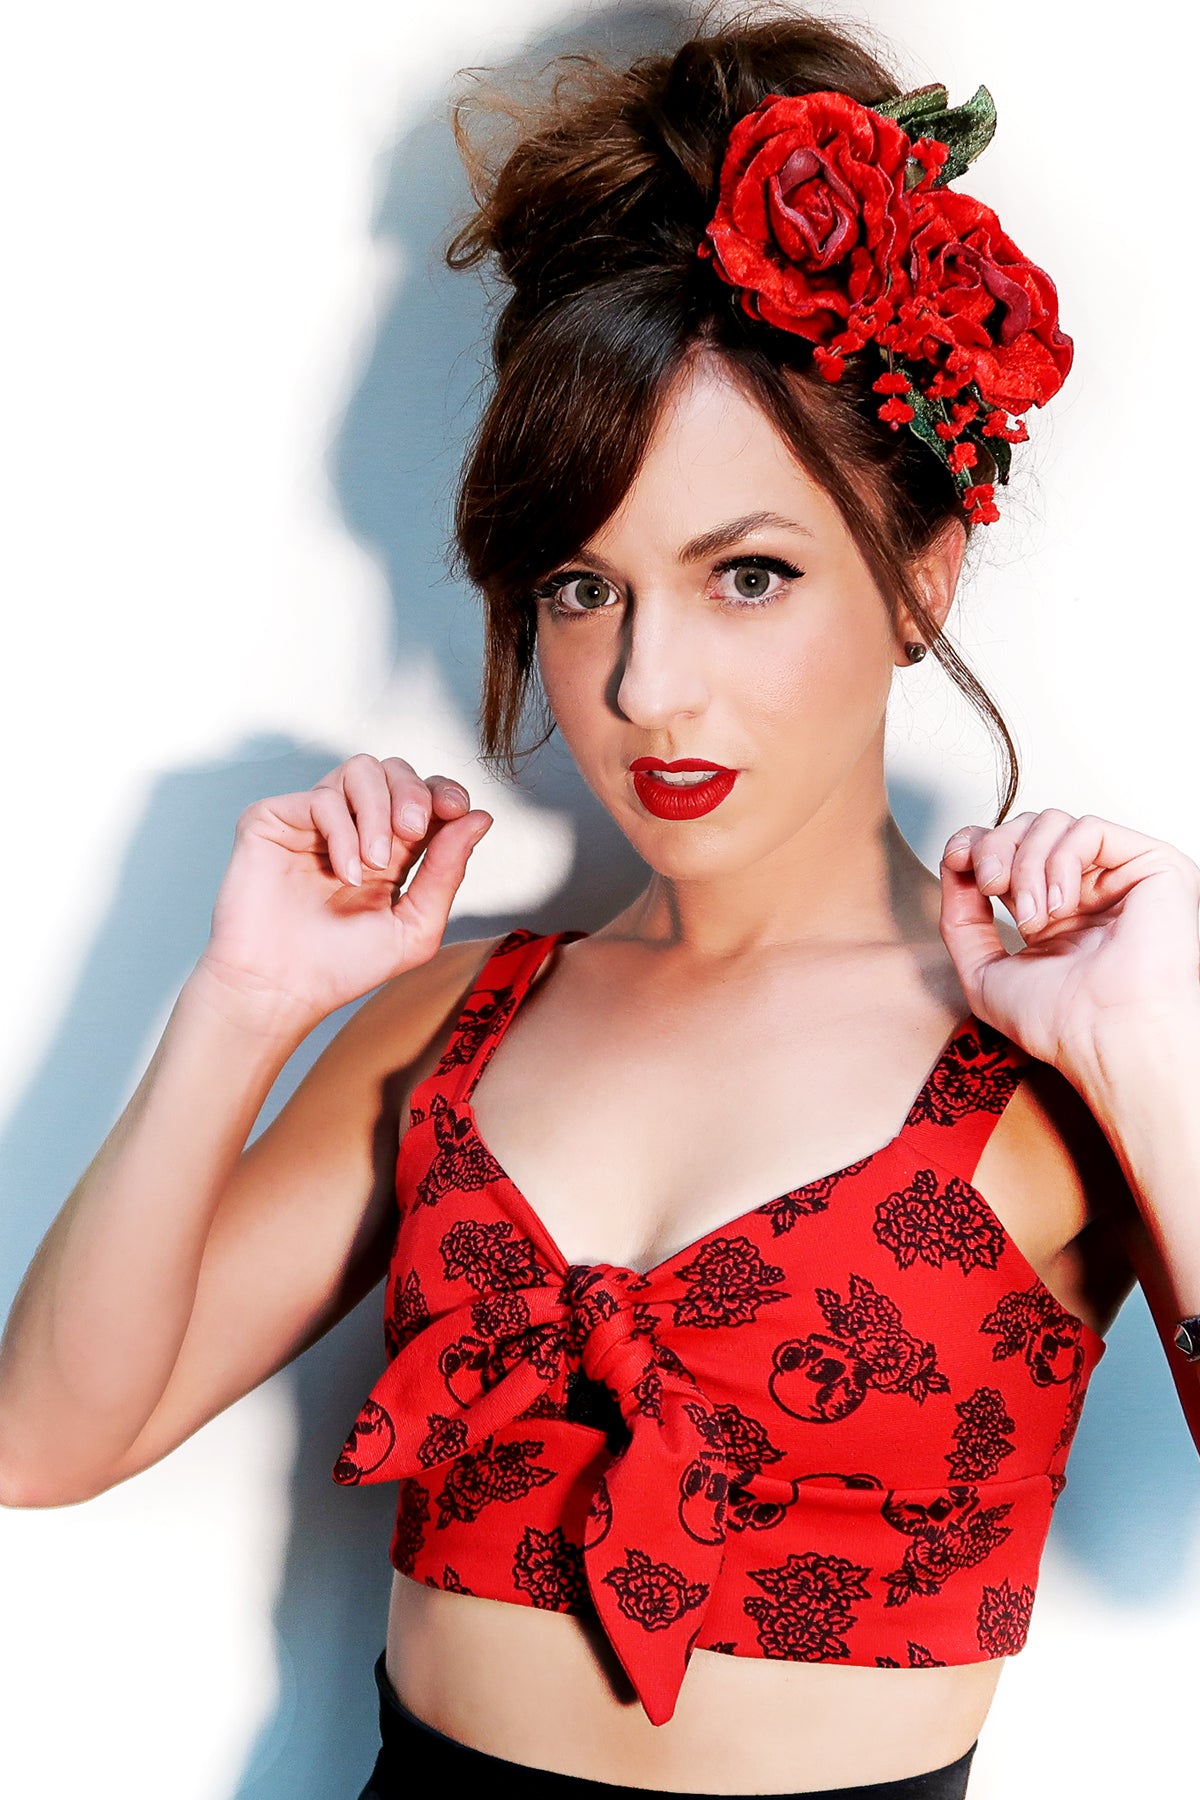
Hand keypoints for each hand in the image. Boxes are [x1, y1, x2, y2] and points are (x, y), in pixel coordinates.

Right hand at [196, 754, 492, 1029]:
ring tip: (376, 863)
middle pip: (393, 771)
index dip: (444, 792)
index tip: (457, 810)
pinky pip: (321, 797)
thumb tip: (481, 817)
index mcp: (390, 849)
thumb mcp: (415, 925)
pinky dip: (343, 832)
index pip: (423, 796)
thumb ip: (447, 871)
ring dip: (379, 811)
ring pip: (359, 770)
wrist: (282, 991)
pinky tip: (346, 874)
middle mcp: (352, 828)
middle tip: (414, 831)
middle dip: (414, 793)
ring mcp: (312, 821)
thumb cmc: (343, 967)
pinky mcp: (274, 820)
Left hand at [938, 809, 1199, 1079]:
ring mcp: (1119, 878)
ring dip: (1026, 864)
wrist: (1107, 1036)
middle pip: (1025, 828)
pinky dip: (1060, 861)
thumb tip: (955, 867)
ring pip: (1053, 824)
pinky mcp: (1152, 865)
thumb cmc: (1060, 1022)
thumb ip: (961, 920)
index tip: (957, 860)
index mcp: (1053, 915)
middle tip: (991, 885)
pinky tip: (1062, 906)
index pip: (1010, 850)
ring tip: (1035, 917)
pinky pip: (1088, 829)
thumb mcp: (983, 972)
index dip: (977, 844)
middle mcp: (1087, 893)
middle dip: (995, 849)